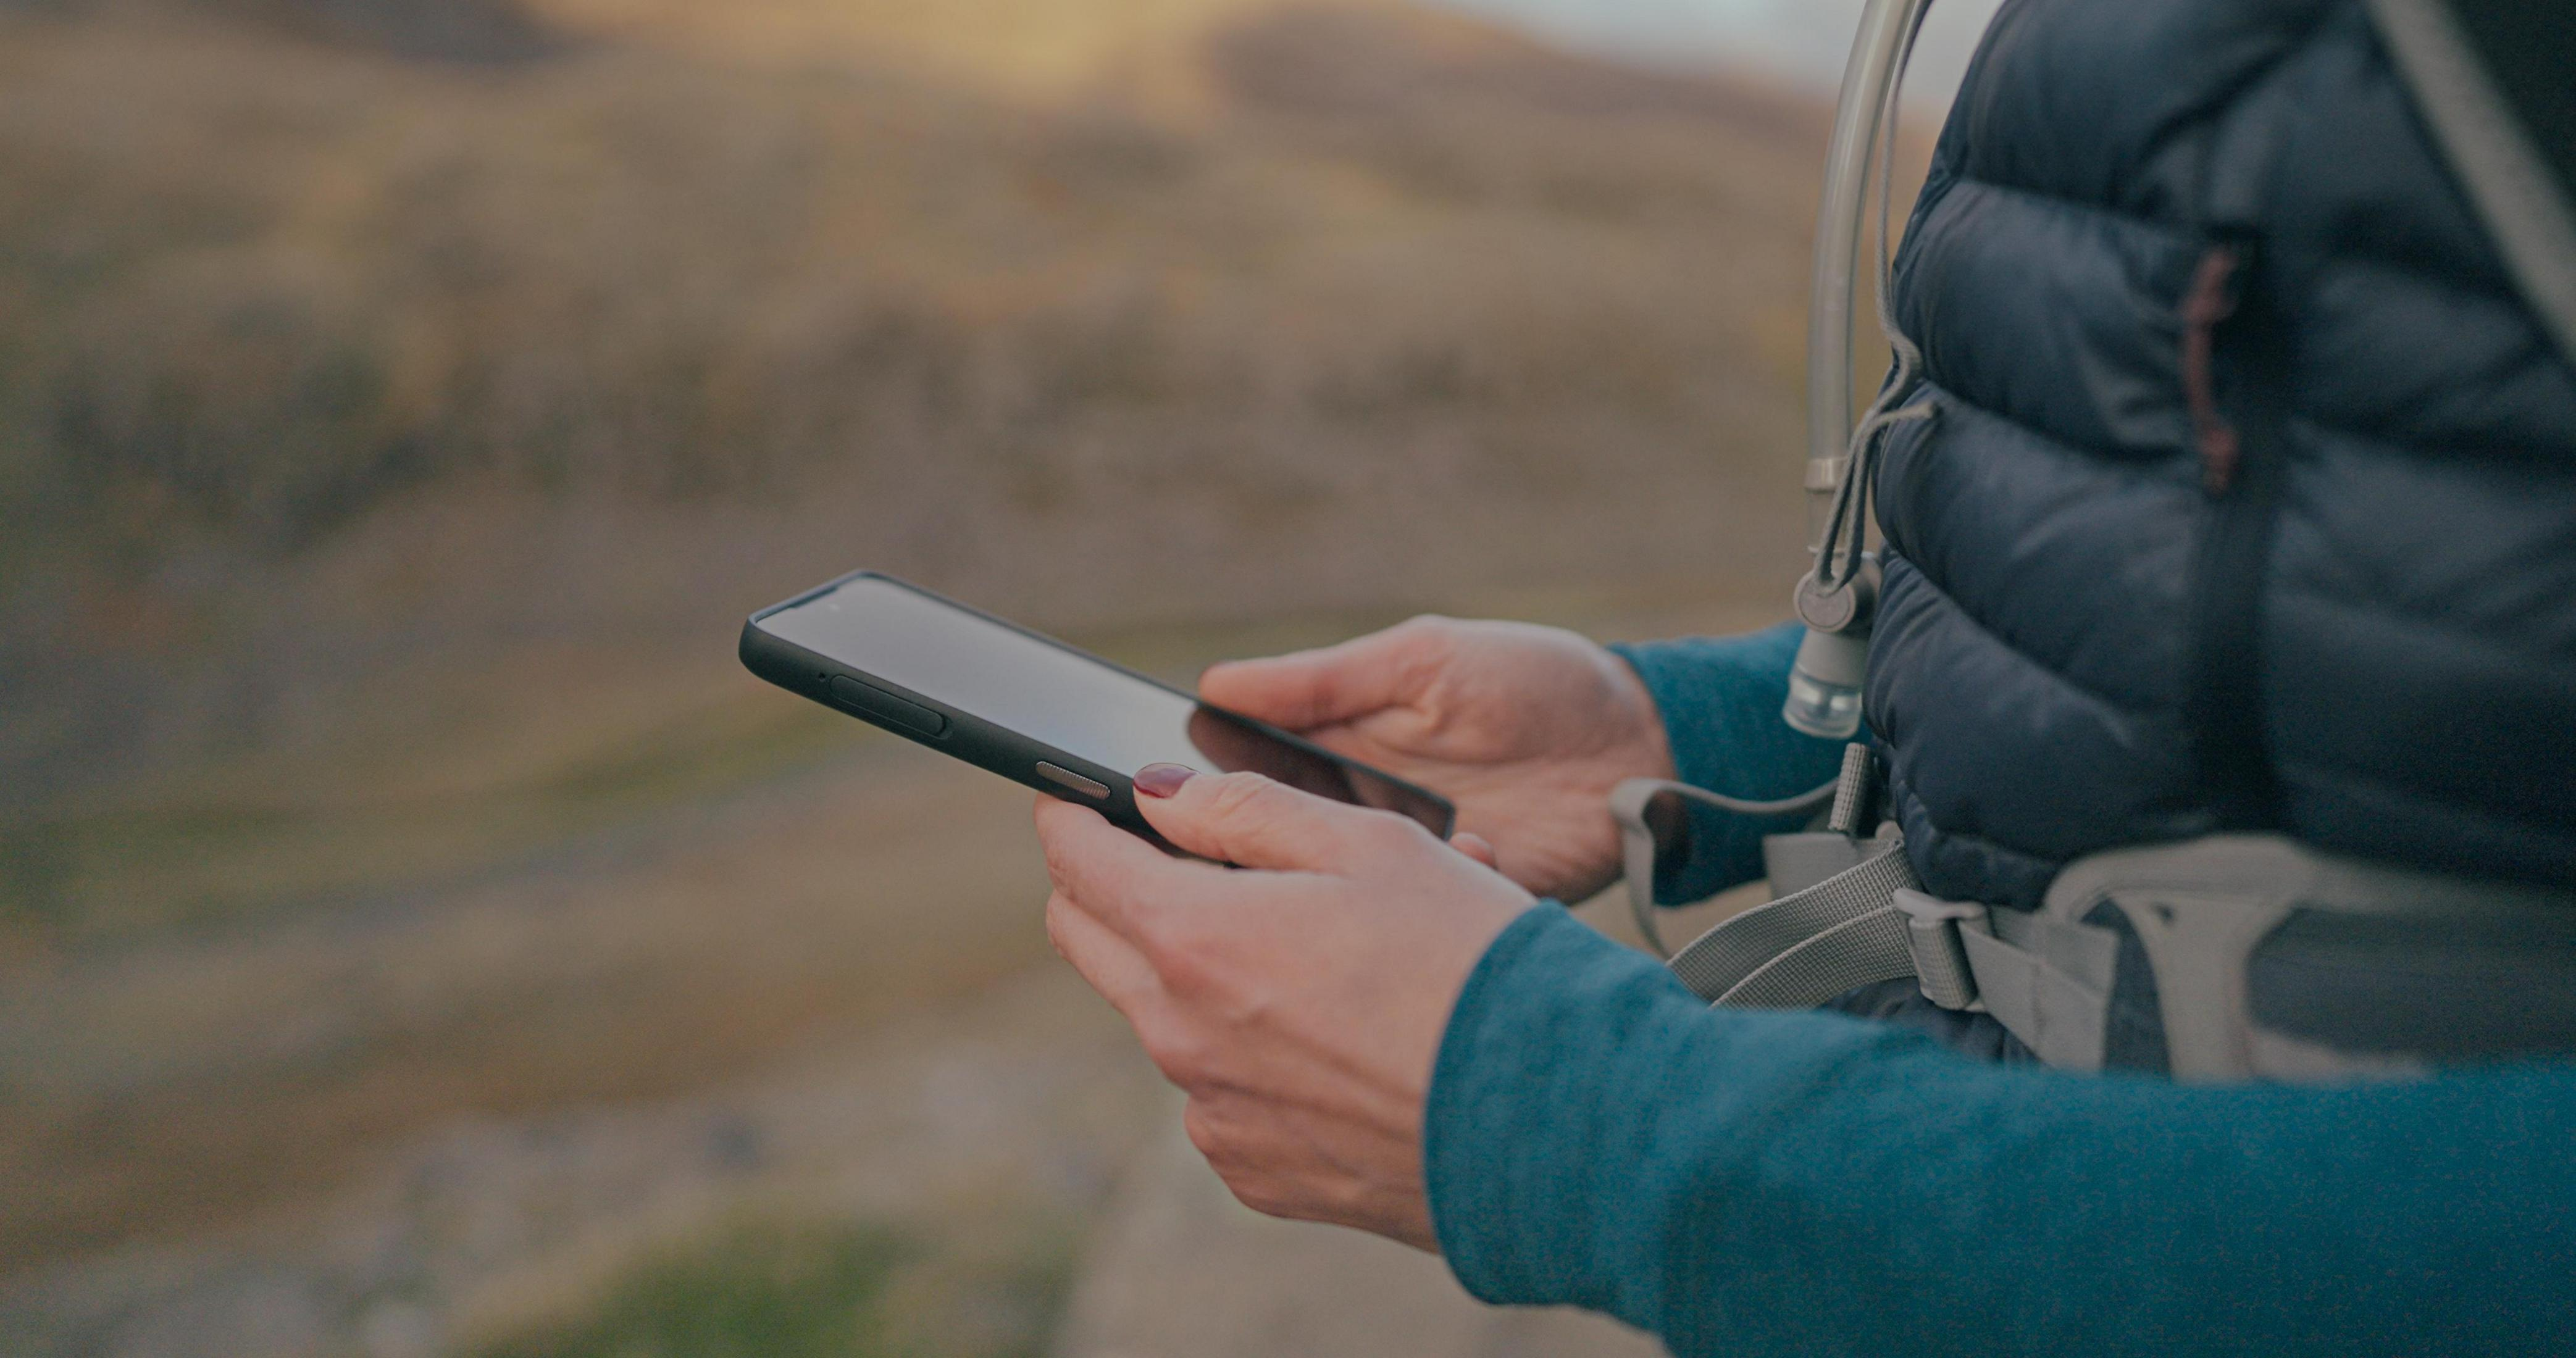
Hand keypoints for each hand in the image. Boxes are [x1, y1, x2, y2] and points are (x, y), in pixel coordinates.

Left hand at [1035, 765, 1532, 1249]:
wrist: (1557, 1120)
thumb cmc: (1474, 964)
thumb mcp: (1371, 845)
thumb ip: (1245, 810)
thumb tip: (1157, 794)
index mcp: (1196, 940)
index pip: (1077, 862)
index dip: (1072, 814)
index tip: (1077, 796)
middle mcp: (1182, 1037)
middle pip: (1089, 942)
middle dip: (1107, 887)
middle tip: (1162, 855)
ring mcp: (1216, 1115)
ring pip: (1162, 1019)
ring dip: (1199, 973)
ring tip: (1315, 947)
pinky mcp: (1257, 1172)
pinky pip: (1221, 1096)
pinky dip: (1253, 1056)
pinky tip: (1340, 1036)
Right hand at [1201, 617, 1673, 902]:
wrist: (1649, 746)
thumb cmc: (1538, 683)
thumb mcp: (1427, 660)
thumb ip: (1326, 681)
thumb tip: (1216, 682)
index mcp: (1331, 755)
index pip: (1234, 787)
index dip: (1191, 799)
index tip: (1155, 802)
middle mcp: (1353, 825)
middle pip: (1267, 860)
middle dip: (1251, 861)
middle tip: (1249, 852)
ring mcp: (1400, 879)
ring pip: (1329, 908)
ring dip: (1339, 892)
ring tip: (1373, 850)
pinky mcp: (1452, 919)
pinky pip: (1411, 934)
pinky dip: (1423, 915)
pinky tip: (1472, 859)